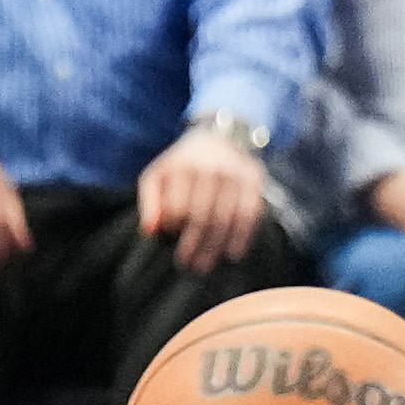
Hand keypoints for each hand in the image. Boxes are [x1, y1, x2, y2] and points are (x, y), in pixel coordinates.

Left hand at [140, 127, 266, 272]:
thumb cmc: (182, 164)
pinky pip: (250, 214)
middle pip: (203, 217)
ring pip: (227, 218)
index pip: (178, 207)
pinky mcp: (254, 180)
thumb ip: (150, 201)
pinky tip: (234, 254)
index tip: (170, 241)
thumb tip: (151, 231)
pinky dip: (243, 236)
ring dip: (216, 246)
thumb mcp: (158, 175)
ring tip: (206, 266)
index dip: (172, 228)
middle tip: (189, 266)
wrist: (220, 138)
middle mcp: (212, 170)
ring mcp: (236, 175)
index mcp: (184, 168)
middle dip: (195, 245)